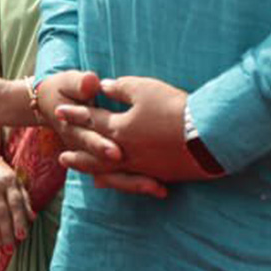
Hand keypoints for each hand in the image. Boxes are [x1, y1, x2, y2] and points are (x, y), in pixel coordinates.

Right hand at [0, 154, 33, 246]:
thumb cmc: (1, 172)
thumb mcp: (16, 181)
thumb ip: (24, 199)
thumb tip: (33, 218)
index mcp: (9, 183)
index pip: (15, 204)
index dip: (19, 221)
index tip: (22, 237)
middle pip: (1, 214)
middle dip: (6, 233)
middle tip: (10, 249)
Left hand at [57, 76, 211, 185]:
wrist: (211, 135)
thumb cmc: (174, 108)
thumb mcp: (144, 89)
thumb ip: (121, 88)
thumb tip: (104, 86)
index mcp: (118, 128)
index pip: (91, 119)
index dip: (75, 114)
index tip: (59, 112)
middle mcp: (125, 151)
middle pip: (94, 152)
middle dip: (78, 152)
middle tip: (61, 157)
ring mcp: (142, 166)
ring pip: (110, 171)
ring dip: (92, 170)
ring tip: (84, 175)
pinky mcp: (159, 174)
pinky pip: (131, 180)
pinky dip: (118, 182)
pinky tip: (112, 183)